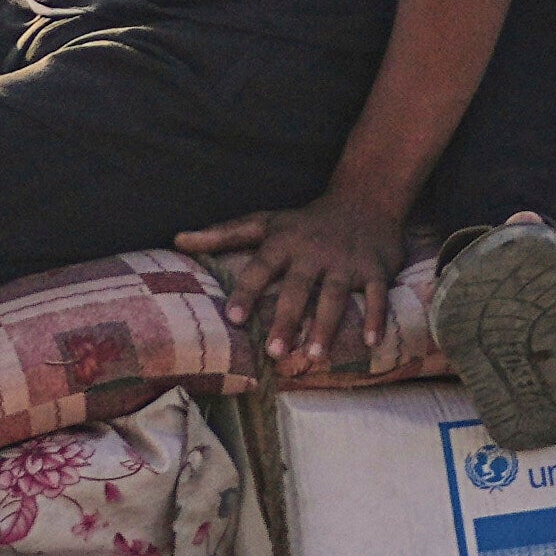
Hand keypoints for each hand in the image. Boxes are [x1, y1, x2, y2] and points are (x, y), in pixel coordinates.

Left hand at [181, 197, 414, 385]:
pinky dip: (376, 317)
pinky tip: (372, 344)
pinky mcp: (376, 268)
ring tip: (314, 356)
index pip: (261, 267)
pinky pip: (378, 295)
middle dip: (287, 319)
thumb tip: (177, 240)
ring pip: (336, 295)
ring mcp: (346, 261)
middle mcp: (314, 252)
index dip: (246, 291)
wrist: (364, 199)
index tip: (233, 318)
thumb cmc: (304, 221)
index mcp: (284, 242)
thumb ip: (221, 234)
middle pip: (299, 288)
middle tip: (273, 351)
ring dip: (326, 326)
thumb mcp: (263, 222)